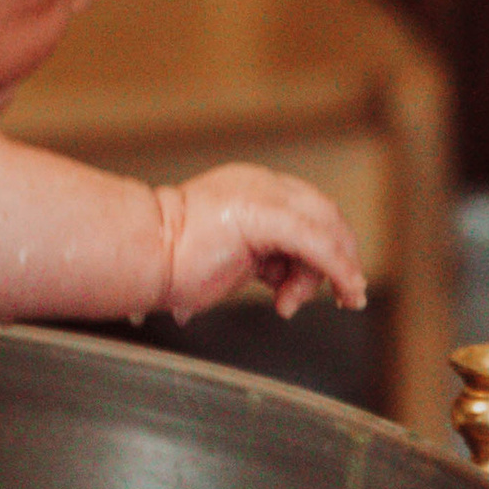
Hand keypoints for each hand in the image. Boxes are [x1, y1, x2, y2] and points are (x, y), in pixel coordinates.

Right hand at [156, 165, 367, 323]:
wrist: (140, 254)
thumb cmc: (168, 262)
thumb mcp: (231, 257)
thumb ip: (261, 261)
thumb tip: (286, 292)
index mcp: (251, 188)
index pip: (309, 210)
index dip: (330, 245)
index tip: (337, 282)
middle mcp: (261, 184)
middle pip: (325, 216)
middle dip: (341, 259)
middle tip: (348, 296)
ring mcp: (262, 195)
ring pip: (325, 229)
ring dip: (332, 272)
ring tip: (291, 304)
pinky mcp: (263, 216)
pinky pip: (316, 242)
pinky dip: (336, 268)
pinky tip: (343, 290)